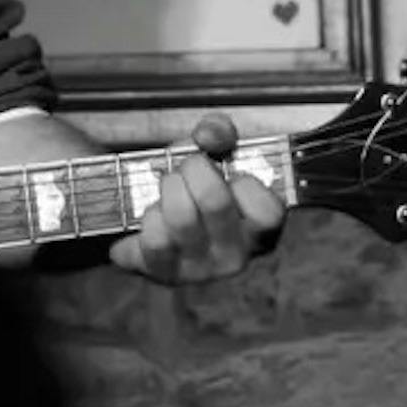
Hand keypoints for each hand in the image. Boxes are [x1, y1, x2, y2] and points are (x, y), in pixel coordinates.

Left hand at [108, 114, 285, 284]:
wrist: (137, 210)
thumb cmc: (187, 183)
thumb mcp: (207, 151)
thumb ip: (217, 132)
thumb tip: (210, 135)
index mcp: (258, 229)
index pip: (268, 212)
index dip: (245, 183)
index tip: (229, 173)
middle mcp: (235, 256)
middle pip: (215, 201)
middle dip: (192, 169)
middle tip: (184, 168)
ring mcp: (200, 270)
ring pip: (181, 217)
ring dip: (166, 189)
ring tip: (165, 188)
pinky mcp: (164, 274)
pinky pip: (154, 239)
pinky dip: (147, 215)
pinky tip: (151, 213)